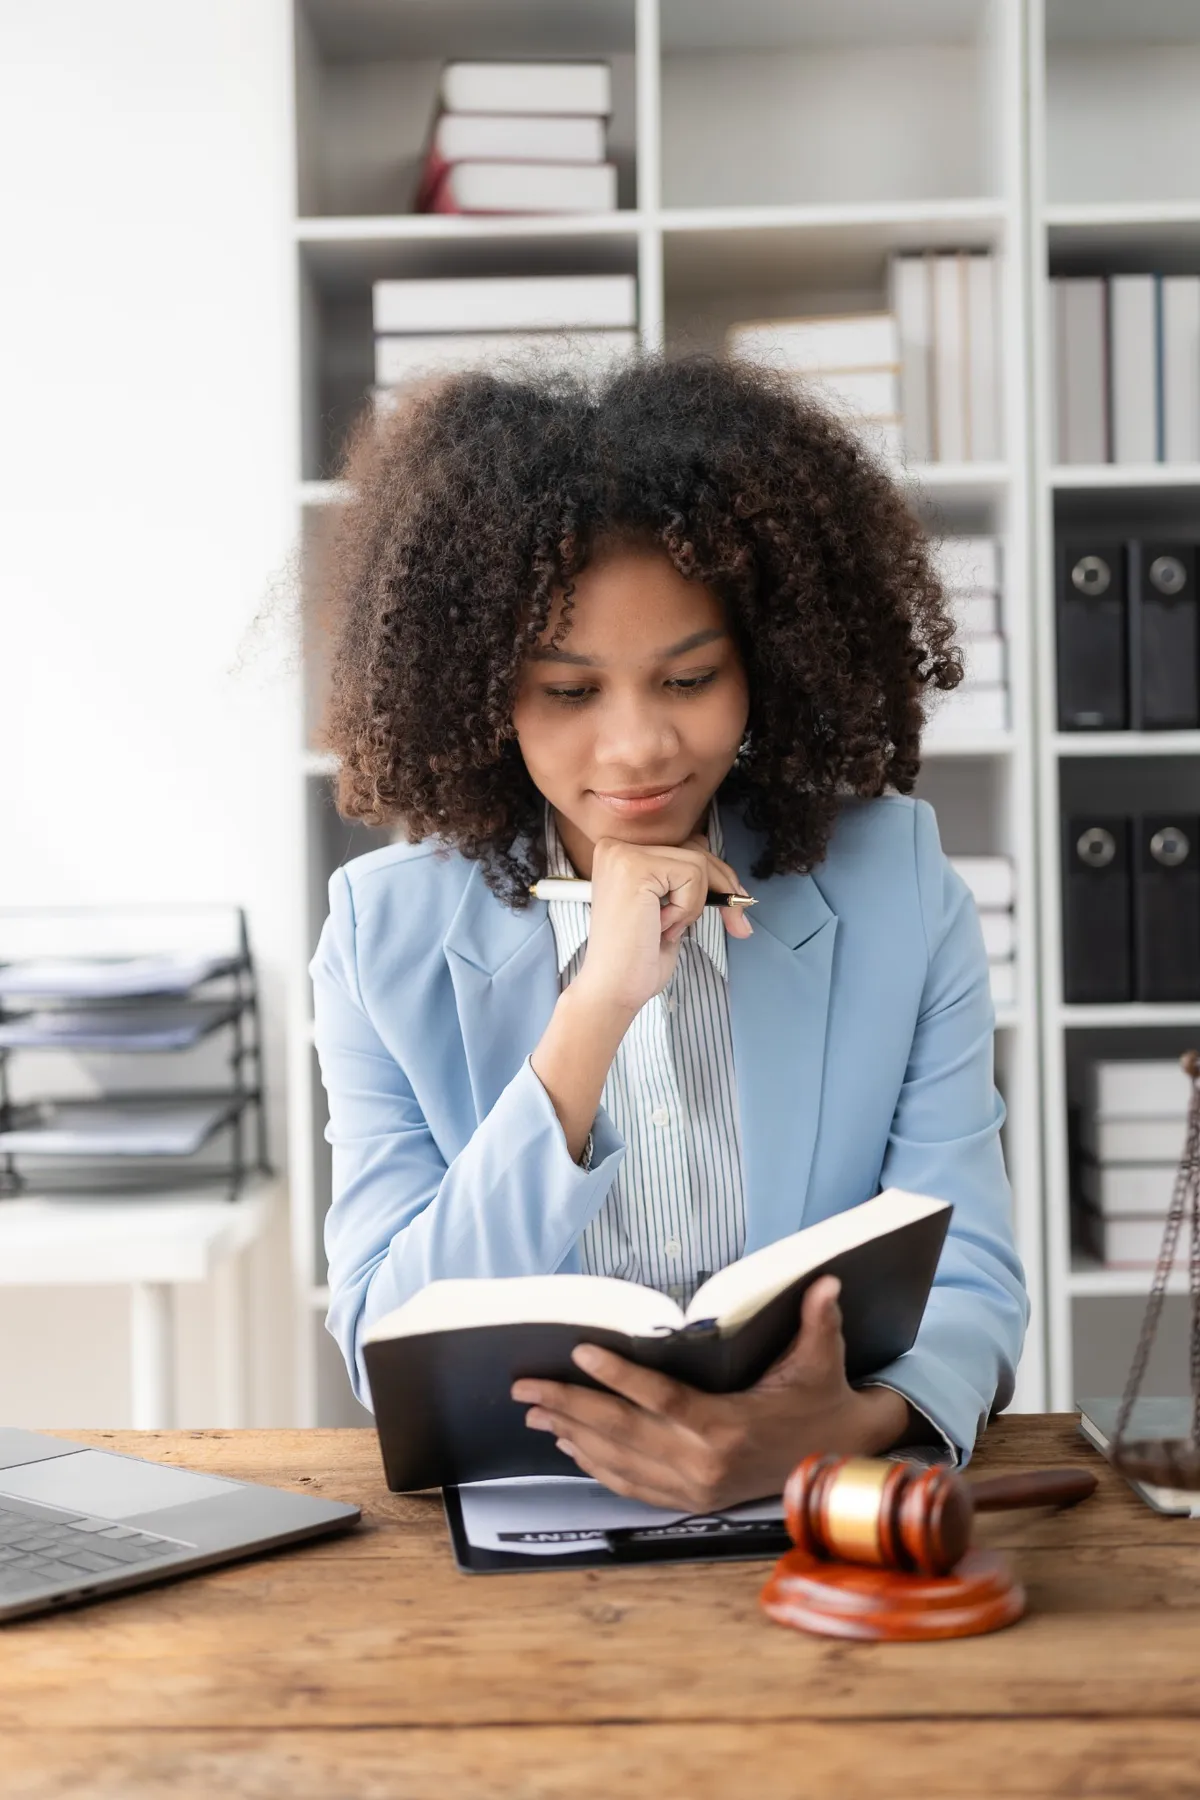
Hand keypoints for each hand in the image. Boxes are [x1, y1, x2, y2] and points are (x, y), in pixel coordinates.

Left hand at [511, 1277, 912, 1512]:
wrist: (837, 1457)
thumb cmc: (822, 1398)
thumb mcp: (821, 1358)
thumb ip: (818, 1319)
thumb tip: (828, 1279)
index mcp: (729, 1426)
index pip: (661, 1398)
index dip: (618, 1376)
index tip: (578, 1353)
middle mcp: (704, 1464)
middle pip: (623, 1431)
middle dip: (569, 1407)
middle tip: (525, 1387)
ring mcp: (694, 1488)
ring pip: (619, 1460)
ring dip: (572, 1434)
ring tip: (534, 1412)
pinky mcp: (690, 1502)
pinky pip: (631, 1485)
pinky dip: (596, 1466)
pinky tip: (570, 1447)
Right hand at [571, 833, 752, 1018]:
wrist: (613, 989)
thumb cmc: (638, 959)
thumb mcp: (668, 910)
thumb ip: (684, 884)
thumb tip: (725, 874)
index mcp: (621, 856)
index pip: (686, 848)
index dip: (715, 879)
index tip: (733, 907)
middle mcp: (617, 848)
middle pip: (696, 849)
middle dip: (724, 888)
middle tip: (738, 924)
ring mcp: (623, 855)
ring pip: (698, 863)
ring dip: (695, 905)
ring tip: (669, 929)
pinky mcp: (635, 867)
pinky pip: (692, 876)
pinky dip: (687, 908)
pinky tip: (661, 926)